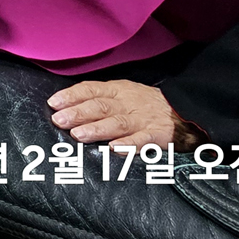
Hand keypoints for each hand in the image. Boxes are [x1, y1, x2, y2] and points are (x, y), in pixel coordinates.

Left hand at [47, 79, 176, 148]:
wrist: (185, 109)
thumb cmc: (145, 104)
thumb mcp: (122, 92)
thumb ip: (98, 98)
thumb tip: (65, 107)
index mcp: (117, 90)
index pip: (90, 90)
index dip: (71, 96)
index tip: (53, 103)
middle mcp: (127, 103)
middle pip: (100, 106)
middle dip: (78, 113)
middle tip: (58, 121)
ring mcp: (142, 119)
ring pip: (117, 123)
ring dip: (96, 129)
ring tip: (78, 135)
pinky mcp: (157, 135)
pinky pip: (142, 140)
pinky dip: (129, 145)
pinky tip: (115, 149)